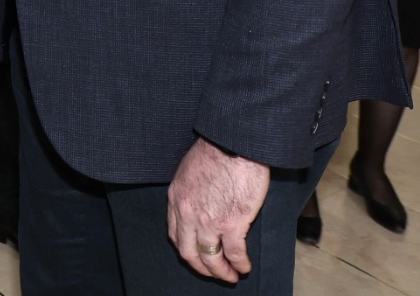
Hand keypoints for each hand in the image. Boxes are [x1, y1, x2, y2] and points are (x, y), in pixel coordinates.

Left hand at [165, 137, 269, 281]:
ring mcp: (209, 221)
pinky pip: (233, 253)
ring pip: (211, 258)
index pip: (175, 234)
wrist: (234, 143)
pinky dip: (239, 264)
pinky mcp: (232, 224)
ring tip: (231, 276)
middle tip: (214, 274)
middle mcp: (188, 213)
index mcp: (177, 199)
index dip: (187, 250)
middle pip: (189, 252)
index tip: (197, 257)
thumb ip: (190, 192)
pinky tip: (244, 267)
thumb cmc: (216, 151)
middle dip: (202, 268)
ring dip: (222, 272)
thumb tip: (200, 205)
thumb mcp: (188, 171)